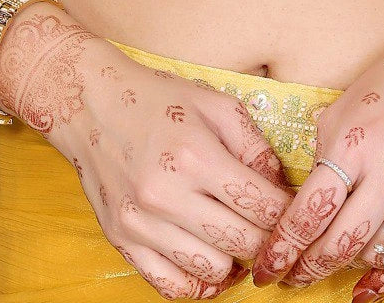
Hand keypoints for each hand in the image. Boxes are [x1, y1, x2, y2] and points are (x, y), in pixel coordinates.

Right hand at [0, 2, 294, 298]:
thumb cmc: (159, 99)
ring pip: (211, 271)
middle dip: (266, 240)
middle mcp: (166, 195)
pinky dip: (197, 282)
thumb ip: (255, 146)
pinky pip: (170, 286)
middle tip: (270, 229)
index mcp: (196, 155)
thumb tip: (282, 189)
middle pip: (241, 243)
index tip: (291, 211)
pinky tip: (207, 260)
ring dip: (234, 261)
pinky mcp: (121, 241)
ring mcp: (140, 223)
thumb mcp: (216, 105)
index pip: (261, 206)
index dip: (286, 214)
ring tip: (236, 239)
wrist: (91, 104)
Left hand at [249, 0, 383, 298]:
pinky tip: (377, 265)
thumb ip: (327, 149)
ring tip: (340, 255)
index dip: (283, 248)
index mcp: (356, 140)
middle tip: (294, 278)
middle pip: (341, 244)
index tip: (268, 267)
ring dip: (355, 261)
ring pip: (381, 254)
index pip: (309, 212)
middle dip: (310, 269)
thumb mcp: (350, 102)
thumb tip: (308, 199)